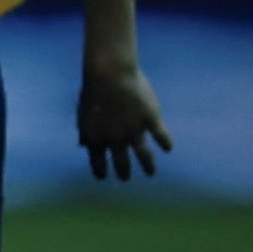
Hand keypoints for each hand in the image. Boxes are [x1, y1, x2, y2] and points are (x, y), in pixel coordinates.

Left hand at [78, 58, 170, 181]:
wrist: (110, 74)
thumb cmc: (94, 90)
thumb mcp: (84, 114)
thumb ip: (86, 131)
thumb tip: (84, 145)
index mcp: (96, 138)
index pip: (97, 162)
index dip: (100, 171)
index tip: (103, 177)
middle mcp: (115, 139)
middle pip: (122, 163)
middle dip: (124, 172)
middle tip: (125, 178)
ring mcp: (134, 130)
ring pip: (144, 156)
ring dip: (148, 166)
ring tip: (150, 173)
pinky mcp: (151, 119)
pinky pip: (161, 137)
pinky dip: (165, 144)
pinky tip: (168, 149)